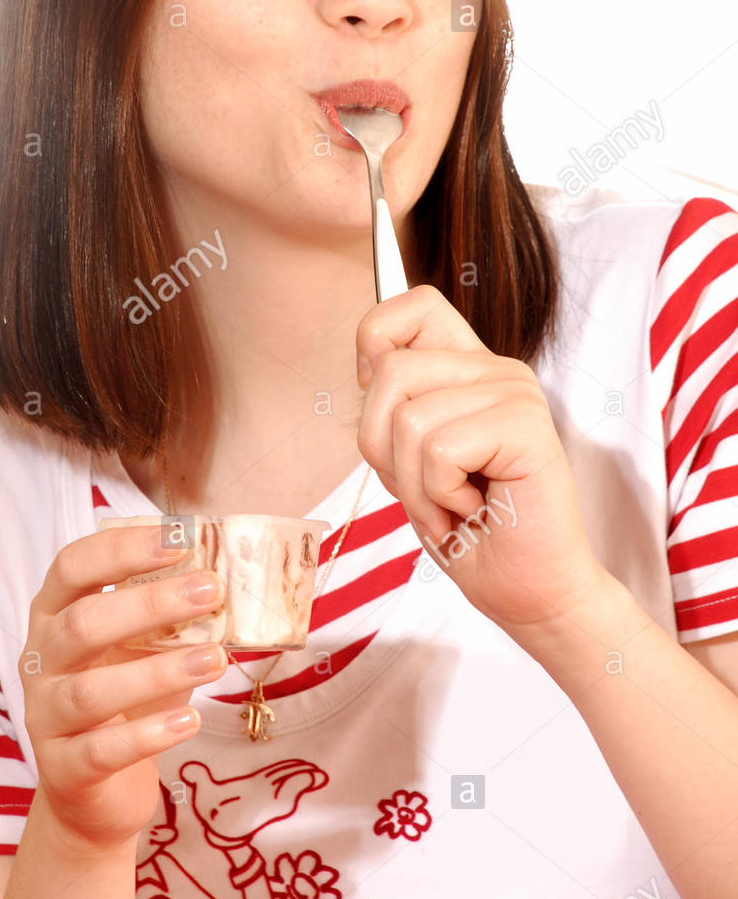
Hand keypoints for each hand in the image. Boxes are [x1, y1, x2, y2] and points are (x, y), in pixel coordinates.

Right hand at [19, 529, 226, 853]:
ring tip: (215, 660)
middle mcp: (40, 661)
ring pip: (91, 691)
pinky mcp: (63, 769)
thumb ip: (169, 617)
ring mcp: (45, 717)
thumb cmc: (126, 701)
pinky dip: (148, 735)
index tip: (178, 538)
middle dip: (149, 603)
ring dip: (158, 672)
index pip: (72, 567)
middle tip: (210, 591)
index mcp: (54, 615)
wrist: (96, 792)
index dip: (121, 549)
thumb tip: (227, 576)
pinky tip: (188, 721)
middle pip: (82, 624)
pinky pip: (101, 751)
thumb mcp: (144, 648)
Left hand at [355, 284, 607, 636]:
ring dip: (415, 485)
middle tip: (427, 487)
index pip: (415, 305)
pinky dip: (440, 496)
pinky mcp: (526, 424)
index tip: (387, 409)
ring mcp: (515, 392)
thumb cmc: (472, 531)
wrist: (529, 592)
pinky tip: (475, 509)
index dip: (376, 343)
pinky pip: (438, 450)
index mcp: (471, 368)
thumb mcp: (412, 459)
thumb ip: (396, 405)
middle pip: (390, 371)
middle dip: (382, 447)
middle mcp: (496, 368)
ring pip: (408, 418)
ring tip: (454, 505)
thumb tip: (369, 365)